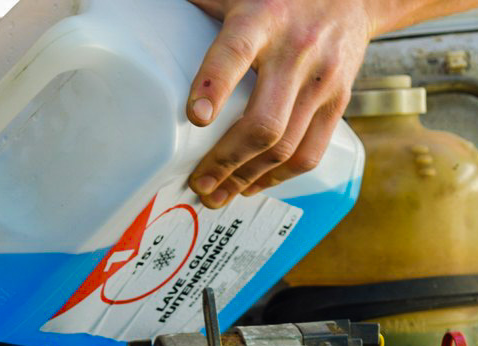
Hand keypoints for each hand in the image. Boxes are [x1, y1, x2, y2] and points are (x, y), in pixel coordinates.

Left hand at [185, 0, 376, 207]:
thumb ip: (198, 8)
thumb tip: (138, 19)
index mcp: (262, 19)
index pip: (235, 54)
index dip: (215, 87)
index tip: (195, 118)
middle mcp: (296, 50)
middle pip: (263, 122)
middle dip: (226, 161)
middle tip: (199, 182)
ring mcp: (322, 79)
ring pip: (286, 146)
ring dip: (247, 178)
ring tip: (218, 194)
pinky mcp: (339, 99)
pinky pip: (310, 150)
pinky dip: (279, 176)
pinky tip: (253, 184)